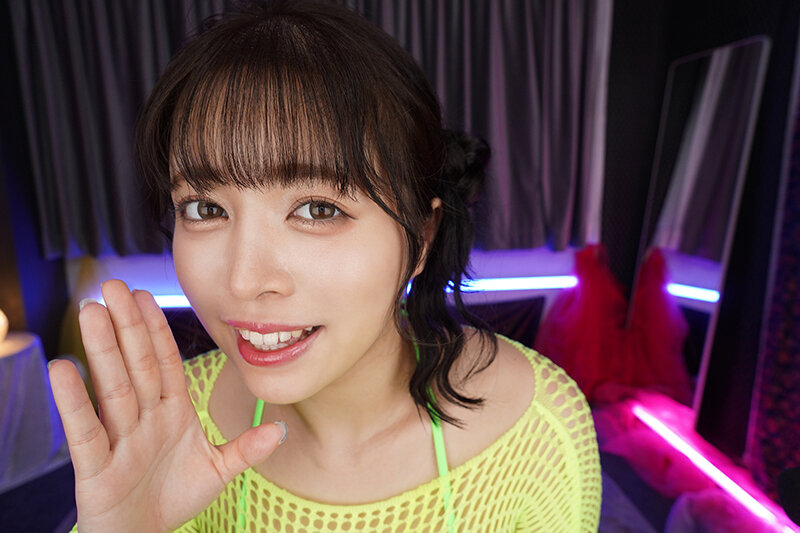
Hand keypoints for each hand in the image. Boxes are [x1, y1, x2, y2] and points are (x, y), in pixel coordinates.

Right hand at [49, 280, 284, 532]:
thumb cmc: (174, 496)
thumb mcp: (217, 470)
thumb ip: (245, 448)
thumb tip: (281, 429)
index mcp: (171, 414)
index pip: (163, 364)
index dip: (156, 330)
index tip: (145, 296)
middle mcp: (143, 420)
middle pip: (136, 366)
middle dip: (127, 326)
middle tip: (112, 286)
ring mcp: (120, 441)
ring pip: (113, 389)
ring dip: (102, 350)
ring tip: (90, 311)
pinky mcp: (98, 469)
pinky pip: (86, 432)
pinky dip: (74, 403)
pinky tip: (64, 368)